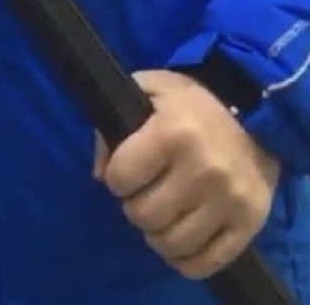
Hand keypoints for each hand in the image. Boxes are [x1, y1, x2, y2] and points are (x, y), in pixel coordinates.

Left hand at [94, 70, 279, 280]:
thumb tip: (99, 174)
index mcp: (174, 132)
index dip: (117, 177)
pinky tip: (182, 241)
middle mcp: (203, 169)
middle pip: (143, 215)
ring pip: (171, 244)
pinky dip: (185, 260)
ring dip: (158, 235)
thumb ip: (115, 123)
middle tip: (148, 194)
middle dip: (136, 207)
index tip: (129, 171)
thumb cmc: (193, 106)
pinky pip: (204, 264)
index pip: (120, 177)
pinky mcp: (249, 224)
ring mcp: (229, 200)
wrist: (257, 117)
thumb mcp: (149, 92)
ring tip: (164, 216)